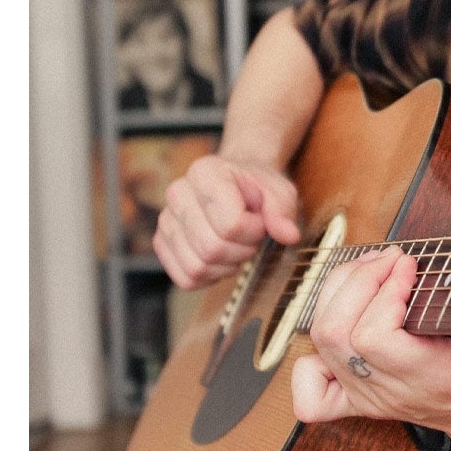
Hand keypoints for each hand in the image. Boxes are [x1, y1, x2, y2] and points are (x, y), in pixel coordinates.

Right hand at [153, 154, 300, 288]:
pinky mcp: (162, 242)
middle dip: (241, 251)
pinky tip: (220, 259)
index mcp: (205, 172)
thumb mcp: (278, 190)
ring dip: (225, 266)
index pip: (230, 224)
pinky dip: (209, 277)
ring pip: (197, 267)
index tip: (259, 221)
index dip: (254, 231)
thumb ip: (283, 210)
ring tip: (235, 247)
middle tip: (249, 237)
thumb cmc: (256, 188)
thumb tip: (288, 235)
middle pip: (211, 249)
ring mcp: (166, 219)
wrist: (235, 185)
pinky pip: (185, 278)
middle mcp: (177, 193)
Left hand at [289, 246, 450, 450]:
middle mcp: (390, 392)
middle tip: (388, 259)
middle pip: (336, 334)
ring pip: (321, 343)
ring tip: (369, 271)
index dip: (384, 292)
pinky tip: (340, 331)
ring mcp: (369, 398)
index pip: (374, 337)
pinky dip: (310, 357)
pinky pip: (312, 391)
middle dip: (357, 282)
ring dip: (337, 295)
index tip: (410, 265)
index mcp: (429, 378)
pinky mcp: (358, 400)